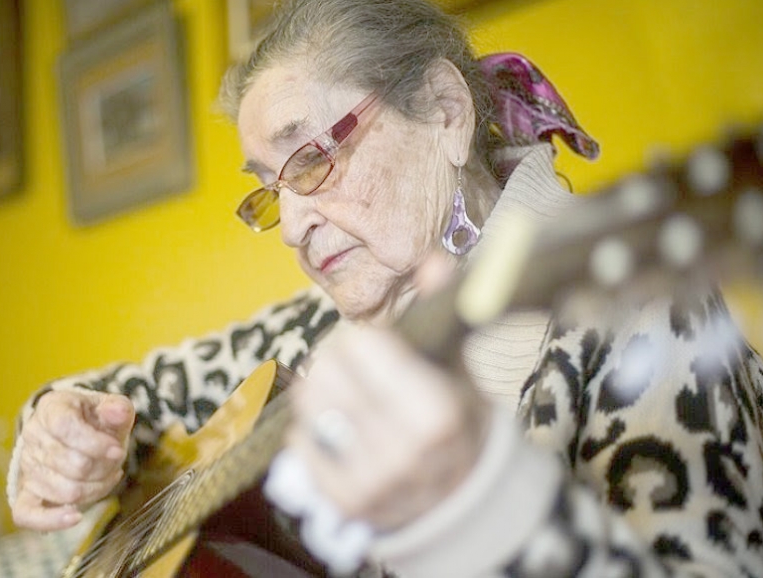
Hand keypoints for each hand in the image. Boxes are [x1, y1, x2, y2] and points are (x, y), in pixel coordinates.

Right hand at [12, 390, 134, 530]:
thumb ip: (118, 409)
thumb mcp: (113, 408)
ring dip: (96, 488)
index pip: (66, 428)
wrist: (84, 432)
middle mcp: (34, 436)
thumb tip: (118, 412)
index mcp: (52, 408)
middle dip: (104, 467)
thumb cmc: (98, 420)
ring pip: (65, 490)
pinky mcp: (27, 492)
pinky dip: (52, 519)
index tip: (117, 451)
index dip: (96, 443)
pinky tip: (75, 516)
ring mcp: (29, 466)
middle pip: (73, 464)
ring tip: (106, 475)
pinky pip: (27, 514)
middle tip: (115, 461)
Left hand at [287, 325, 489, 530]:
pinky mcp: (348, 501)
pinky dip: (310, 427)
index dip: (363, 339)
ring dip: (321, 390)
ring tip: (345, 393)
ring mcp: (374, 480)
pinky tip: (336, 426)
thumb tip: (432, 261)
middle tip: (354, 366)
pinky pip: (300, 443)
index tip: (374, 345)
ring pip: (309, 404)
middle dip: (336, 359)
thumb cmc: (457, 420)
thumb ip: (442, 311)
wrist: (461, 493)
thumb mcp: (457, 367)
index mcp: (436, 410)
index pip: (362, 344)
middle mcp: (404, 448)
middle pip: (327, 371)